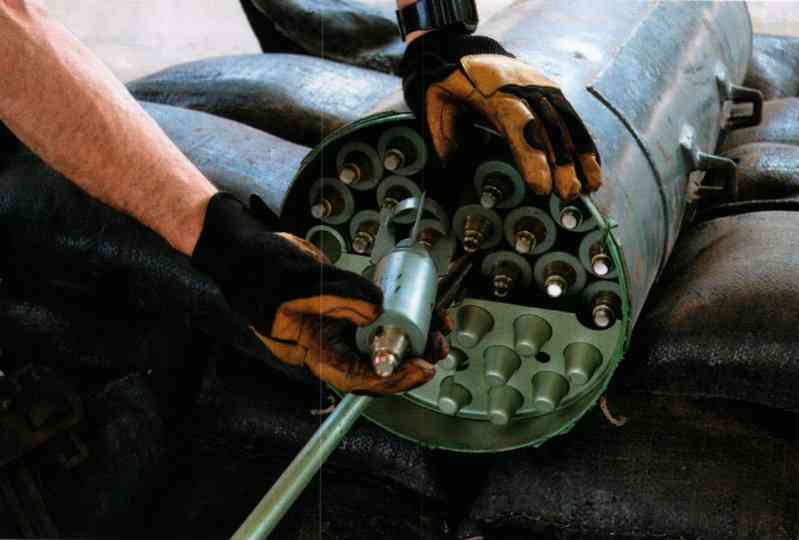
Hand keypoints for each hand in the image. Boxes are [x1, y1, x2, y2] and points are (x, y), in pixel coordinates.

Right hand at [191, 193, 447, 394]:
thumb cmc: (259, 270)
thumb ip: (340, 294)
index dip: (392, 377)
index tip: (421, 368)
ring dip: (410, 337)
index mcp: (312, 348)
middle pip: (375, 363)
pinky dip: (398, 313)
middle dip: (410, 358)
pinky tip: (420, 306)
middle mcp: (328, 342)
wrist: (246, 251)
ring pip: (379, 341)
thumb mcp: (299, 281)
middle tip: (439, 345)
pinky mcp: (345, 307)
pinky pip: (376, 317)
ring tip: (439, 326)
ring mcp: (336, 326)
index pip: (356, 376)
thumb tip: (378, 308)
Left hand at [400, 32, 601, 199]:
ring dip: (580, 156)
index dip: (532, 157)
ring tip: (590, 187)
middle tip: (566, 194)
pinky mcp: (551, 90)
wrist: (465, 50)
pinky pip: (572, 118)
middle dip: (561, 164)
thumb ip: (444, 136)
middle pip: (548, 128)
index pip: (519, 125)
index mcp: (495, 92)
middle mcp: (524, 88)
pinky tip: (593, 167)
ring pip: (565, 123)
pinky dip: (584, 143)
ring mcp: (541, 86)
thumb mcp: (436, 105)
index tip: (541, 185)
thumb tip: (450, 171)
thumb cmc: (450, 83)